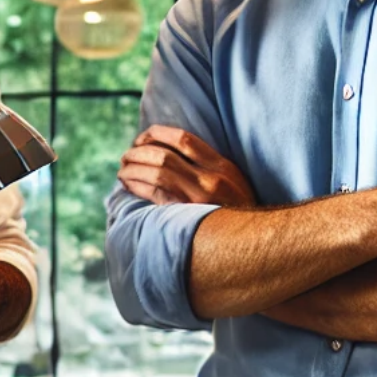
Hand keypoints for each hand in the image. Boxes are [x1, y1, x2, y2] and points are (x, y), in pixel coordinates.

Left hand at [118, 125, 257, 208]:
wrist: (254, 242)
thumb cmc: (240, 211)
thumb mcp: (233, 181)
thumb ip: (210, 167)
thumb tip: (171, 153)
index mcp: (222, 166)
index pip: (184, 139)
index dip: (158, 133)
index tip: (143, 136)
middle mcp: (211, 179)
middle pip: (165, 156)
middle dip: (139, 151)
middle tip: (127, 154)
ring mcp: (200, 199)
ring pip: (157, 174)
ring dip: (134, 168)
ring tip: (123, 169)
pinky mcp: (188, 217)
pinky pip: (156, 195)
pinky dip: (138, 186)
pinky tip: (128, 184)